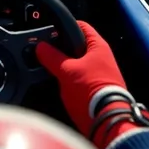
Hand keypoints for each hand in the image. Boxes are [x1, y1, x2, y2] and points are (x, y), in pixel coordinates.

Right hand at [36, 21, 127, 143]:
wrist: (107, 122)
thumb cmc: (91, 89)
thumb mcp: (66, 71)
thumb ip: (52, 57)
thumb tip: (41, 47)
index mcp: (98, 46)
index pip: (80, 26)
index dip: (65, 26)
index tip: (50, 30)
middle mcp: (102, 57)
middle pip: (78, 45)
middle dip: (62, 48)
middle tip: (46, 50)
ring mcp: (100, 74)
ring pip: (78, 63)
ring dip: (65, 65)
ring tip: (48, 67)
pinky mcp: (97, 89)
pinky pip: (80, 78)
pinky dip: (69, 78)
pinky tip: (58, 82)